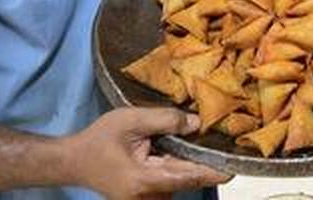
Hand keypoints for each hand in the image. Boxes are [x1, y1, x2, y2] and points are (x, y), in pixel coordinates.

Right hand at [65, 107, 229, 199]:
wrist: (74, 161)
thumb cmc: (99, 140)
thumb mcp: (131, 121)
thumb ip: (165, 120)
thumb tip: (198, 123)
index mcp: (145, 181)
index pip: (189, 176)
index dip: (214, 170)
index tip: (237, 164)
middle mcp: (150, 197)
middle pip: (188, 178)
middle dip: (206, 160)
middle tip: (224, 138)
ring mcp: (150, 199)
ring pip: (182, 180)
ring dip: (192, 162)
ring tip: (204, 139)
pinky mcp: (150, 196)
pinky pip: (173, 180)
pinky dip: (181, 166)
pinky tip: (182, 147)